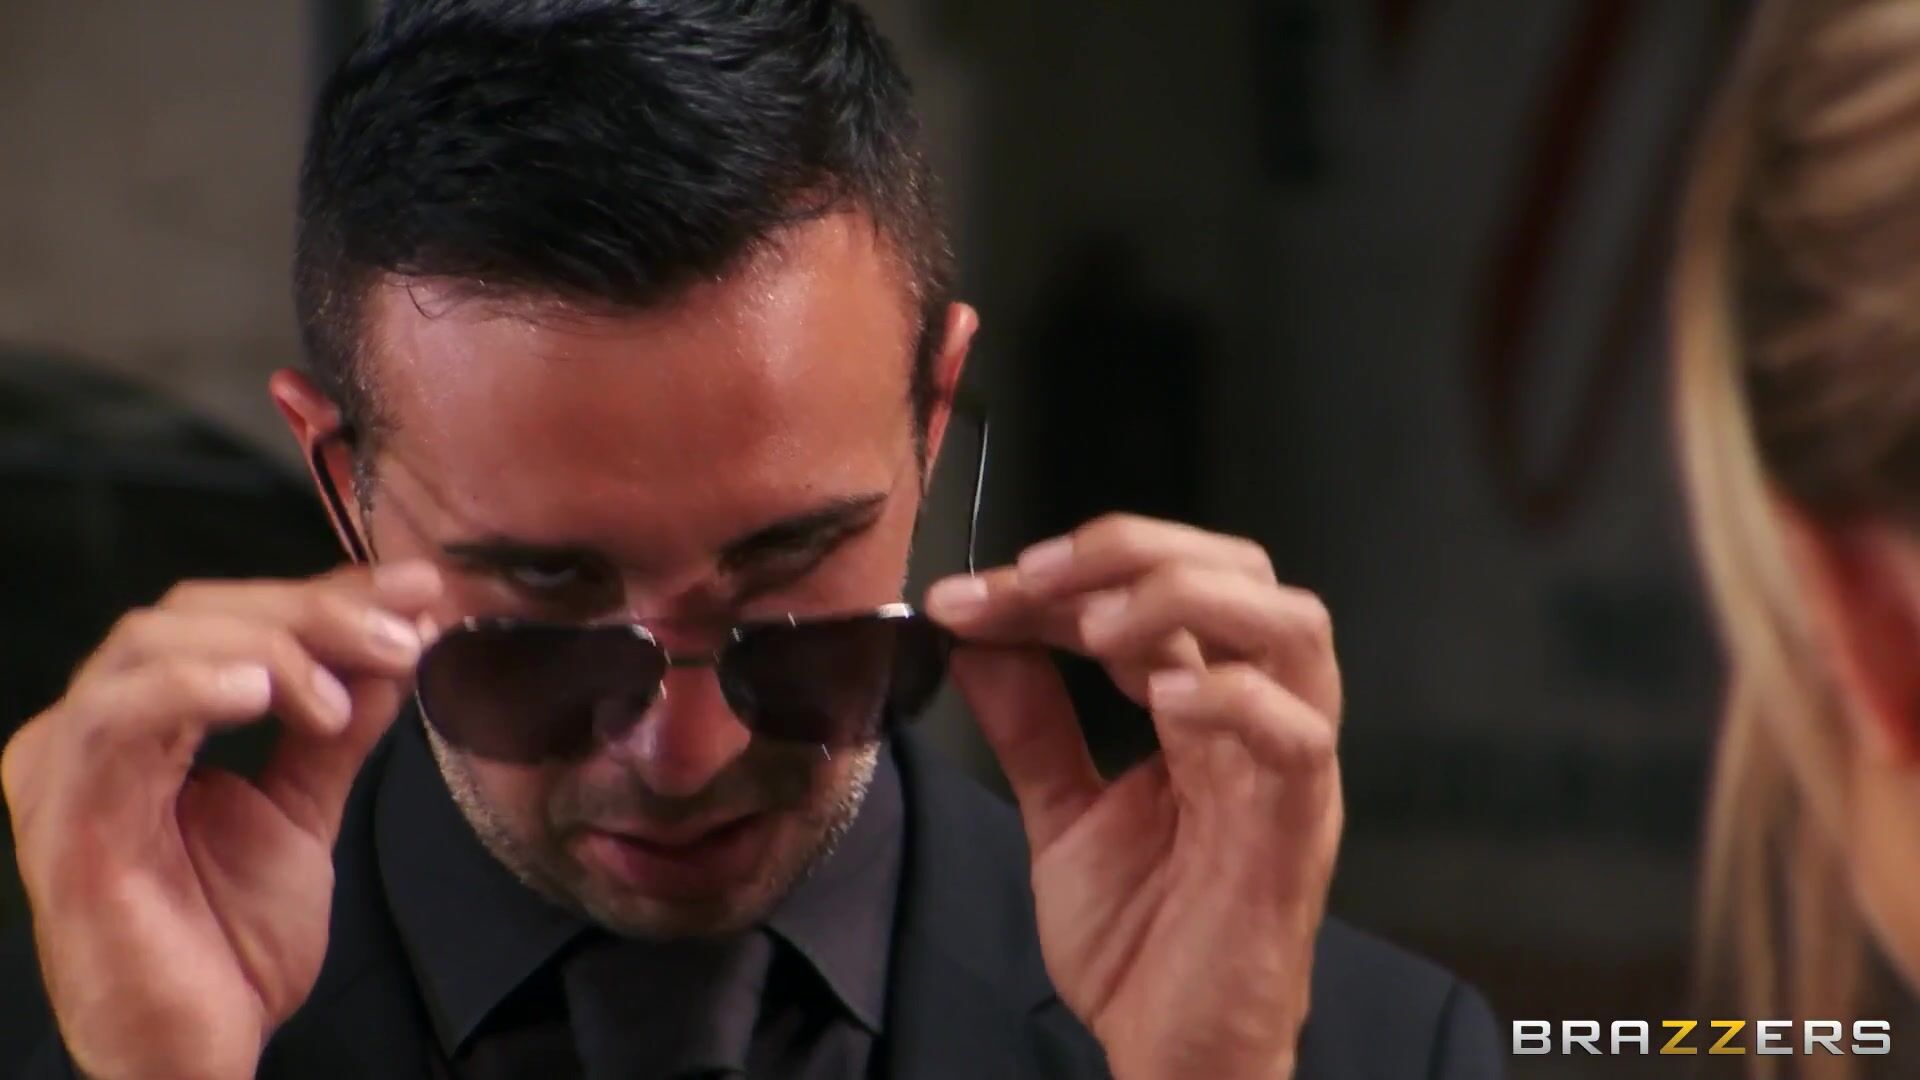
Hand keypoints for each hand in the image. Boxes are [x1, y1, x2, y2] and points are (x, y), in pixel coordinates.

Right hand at [1, 563, 443, 1079]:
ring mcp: (70, 767)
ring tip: (340, 693)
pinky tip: (265, 690)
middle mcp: (94, 729)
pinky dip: (192, 685)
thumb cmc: (229, 943)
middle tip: (400, 639)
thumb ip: (337, 729)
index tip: (417, 591)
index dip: (327, 593)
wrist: (196, 1052)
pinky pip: (117, 720)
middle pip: (193, 612)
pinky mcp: (69, 818)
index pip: (230, 617)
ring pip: (154, 643)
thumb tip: (395, 642)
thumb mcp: (303, 812)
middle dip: (312, 613)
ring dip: (269, 645)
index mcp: (142, 720)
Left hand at [926, 515, 1340, 1079]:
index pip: (1153, 592)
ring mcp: (1285, 770)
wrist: (1172, 1052)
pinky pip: (1297, 737)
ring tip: (1097, 628)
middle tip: (1035, 577)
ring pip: (1293, 625)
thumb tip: (976, 636)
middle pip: (1240, 570)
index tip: (970, 597)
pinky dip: (1231, 698)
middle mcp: (1256, 719)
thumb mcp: (1061, 814)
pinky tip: (1157, 697)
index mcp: (1203, 706)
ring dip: (1189, 600)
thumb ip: (1030, 725)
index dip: (1064, 576)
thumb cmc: (1140, 942)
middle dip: (1135, 549)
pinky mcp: (1297, 831)